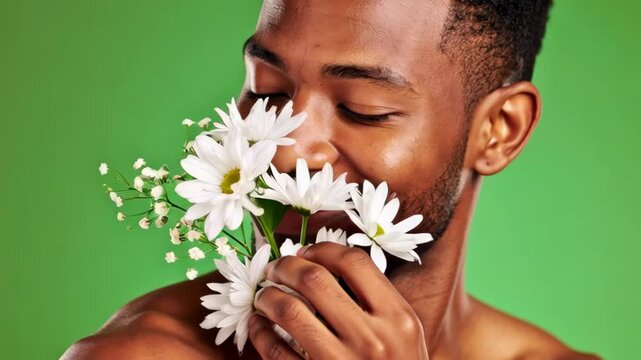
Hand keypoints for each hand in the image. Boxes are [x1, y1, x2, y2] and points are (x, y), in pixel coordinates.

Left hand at [248, 242, 429, 359]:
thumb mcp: (404, 335)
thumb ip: (376, 300)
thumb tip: (324, 264)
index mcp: (397, 318)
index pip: (353, 262)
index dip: (322, 249)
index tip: (305, 251)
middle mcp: (372, 339)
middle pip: (314, 280)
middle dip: (285, 266)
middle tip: (275, 268)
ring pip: (288, 311)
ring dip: (267, 297)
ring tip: (263, 295)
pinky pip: (274, 352)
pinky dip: (258, 332)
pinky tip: (257, 325)